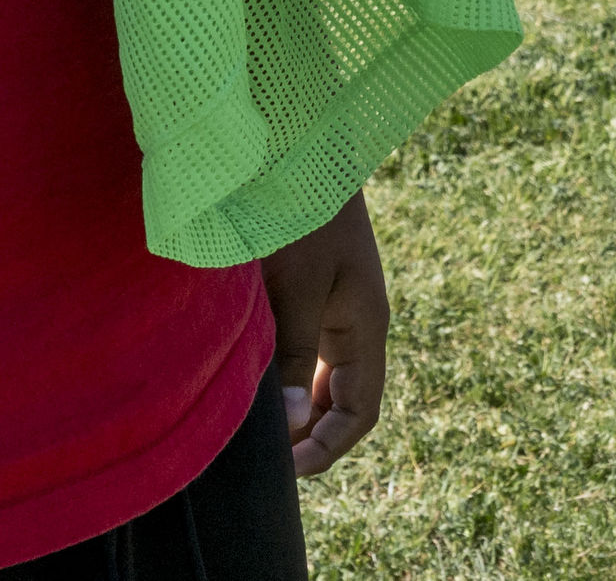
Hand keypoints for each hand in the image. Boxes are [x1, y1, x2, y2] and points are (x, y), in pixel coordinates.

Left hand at [262, 191, 388, 477]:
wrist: (299, 144)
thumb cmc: (299, 212)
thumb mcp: (295, 287)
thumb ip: (293, 355)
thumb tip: (290, 426)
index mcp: (365, 325)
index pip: (361, 412)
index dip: (327, 449)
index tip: (283, 471)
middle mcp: (356, 320)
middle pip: (343, 400)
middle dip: (309, 434)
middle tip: (260, 457)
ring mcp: (337, 303)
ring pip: (323, 376)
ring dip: (296, 407)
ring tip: (251, 426)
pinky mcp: (313, 287)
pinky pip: (306, 349)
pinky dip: (286, 375)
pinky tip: (251, 378)